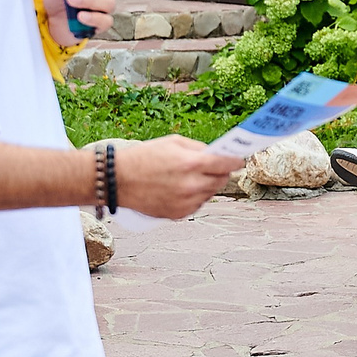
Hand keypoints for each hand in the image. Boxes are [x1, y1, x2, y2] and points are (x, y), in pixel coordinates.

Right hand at [113, 136, 243, 218]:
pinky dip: (194, 197)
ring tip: (190, 177)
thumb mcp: (173, 142)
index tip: (238, 159)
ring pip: (210, 193)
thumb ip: (199, 148)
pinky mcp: (178, 214)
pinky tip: (180, 188)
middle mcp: (191, 185)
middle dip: (220, 172)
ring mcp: (185, 202)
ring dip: (207, 185)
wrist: (118, 180)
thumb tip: (218, 154)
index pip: (226, 164)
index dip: (235, 160)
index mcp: (191, 163)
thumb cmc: (143, 157)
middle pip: (221, 180)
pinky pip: (197, 204)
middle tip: (213, 167)